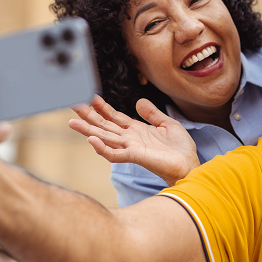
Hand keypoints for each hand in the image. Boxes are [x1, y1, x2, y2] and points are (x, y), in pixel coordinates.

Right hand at [69, 96, 199, 185]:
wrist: (189, 164)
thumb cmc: (180, 148)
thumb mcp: (168, 124)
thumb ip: (152, 113)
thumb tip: (139, 101)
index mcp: (137, 130)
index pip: (115, 117)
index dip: (103, 107)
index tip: (91, 96)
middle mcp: (130, 139)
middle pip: (104, 125)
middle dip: (88, 116)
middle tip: (72, 104)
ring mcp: (131, 148)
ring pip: (104, 138)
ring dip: (88, 130)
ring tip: (72, 122)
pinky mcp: (135, 157)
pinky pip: (115, 154)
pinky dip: (102, 148)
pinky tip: (92, 140)